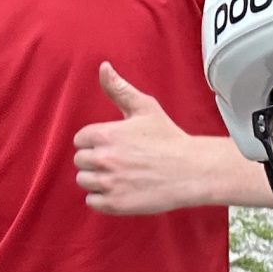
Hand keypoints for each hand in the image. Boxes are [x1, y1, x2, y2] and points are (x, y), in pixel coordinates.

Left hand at [73, 63, 201, 215]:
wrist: (192, 171)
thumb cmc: (168, 138)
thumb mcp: (145, 108)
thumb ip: (119, 89)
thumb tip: (103, 67)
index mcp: (106, 134)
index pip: (81, 139)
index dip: (96, 141)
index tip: (113, 144)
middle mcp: (104, 159)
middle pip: (80, 160)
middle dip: (95, 160)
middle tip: (119, 160)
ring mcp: (109, 183)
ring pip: (84, 180)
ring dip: (97, 179)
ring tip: (120, 175)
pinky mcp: (115, 204)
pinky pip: (91, 201)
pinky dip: (102, 198)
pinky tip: (120, 189)